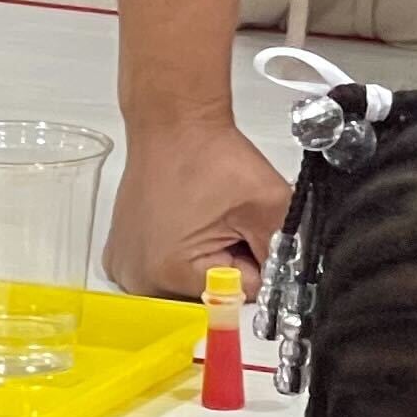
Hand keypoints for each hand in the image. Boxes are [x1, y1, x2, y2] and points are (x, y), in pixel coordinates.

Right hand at [104, 116, 292, 300]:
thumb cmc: (207, 152)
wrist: (173, 122)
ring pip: (190, 285)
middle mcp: (140, 278)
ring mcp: (126, 267)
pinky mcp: (122, 255)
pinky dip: (180, 253)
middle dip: (229, 263)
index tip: (242, 229)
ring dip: (205, 260)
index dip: (253, 258)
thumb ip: (289, 253)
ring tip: (201, 218)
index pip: (241, 294)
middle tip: (222, 220)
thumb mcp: (269, 206)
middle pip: (211, 294)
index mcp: (171, 272)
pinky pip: (166, 271)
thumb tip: (294, 285)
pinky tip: (183, 222)